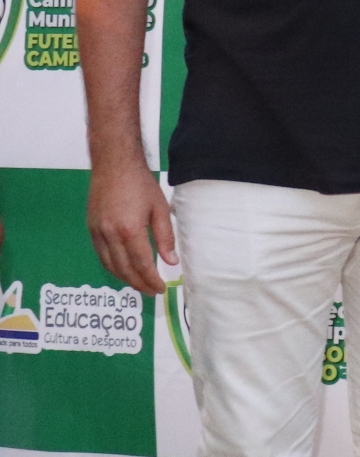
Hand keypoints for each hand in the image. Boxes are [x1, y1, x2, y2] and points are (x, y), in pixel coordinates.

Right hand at [87, 157, 175, 295]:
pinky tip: (123, 269)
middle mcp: (110, 234)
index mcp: (130, 230)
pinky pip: (101, 254)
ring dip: (124, 278)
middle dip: (138, 283)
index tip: (160, 289)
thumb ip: (165, 237)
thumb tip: (171, 262)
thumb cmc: (140, 184)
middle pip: (124, 269)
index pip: (141, 264)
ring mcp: (97, 232)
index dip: (151, 279)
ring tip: (139, 284)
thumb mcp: (160, 209)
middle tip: (152, 292)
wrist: (113, 165)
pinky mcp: (91, 228)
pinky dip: (112, 266)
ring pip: (109, 265)